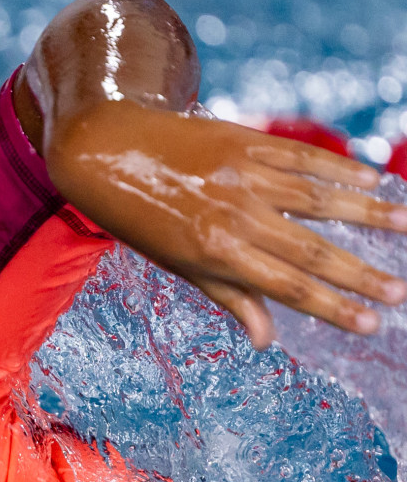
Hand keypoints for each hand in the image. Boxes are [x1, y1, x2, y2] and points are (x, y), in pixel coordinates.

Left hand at [44, 99, 406, 346]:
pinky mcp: (246, 141)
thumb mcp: (177, 264)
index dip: (331, 306)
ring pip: (317, 198)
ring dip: (367, 214)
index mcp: (215, 252)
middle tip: (400, 292)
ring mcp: (242, 175)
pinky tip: (375, 180)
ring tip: (406, 227)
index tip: (371, 323)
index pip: (285, 286)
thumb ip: (229, 295)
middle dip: (359, 273)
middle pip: (309, 249)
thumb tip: (267, 341)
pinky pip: (303, 157)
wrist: (105, 150)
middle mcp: (233, 214)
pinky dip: (341, 168)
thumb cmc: (140, 217)